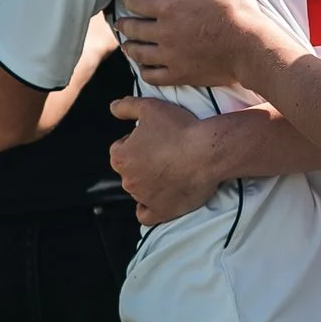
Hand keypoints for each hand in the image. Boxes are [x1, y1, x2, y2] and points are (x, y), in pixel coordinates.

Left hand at [109, 93, 239, 227]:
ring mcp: (143, 198)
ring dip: (149, 181)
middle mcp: (127, 180)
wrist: (208, 152)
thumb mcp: (150, 107)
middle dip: (142, 162)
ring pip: (139, 190)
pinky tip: (156, 200)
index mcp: (120, 156)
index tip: (154, 137)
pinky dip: (148, 208)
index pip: (120, 148)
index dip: (136, 140)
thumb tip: (112, 107)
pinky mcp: (161, 211)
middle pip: (130, 170)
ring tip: (172, 169)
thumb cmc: (180, 128)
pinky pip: (146, 215)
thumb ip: (126, 106)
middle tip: (165, 152)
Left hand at [114, 0, 291, 90]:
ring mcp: (170, 57)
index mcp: (169, 9)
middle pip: (133, 28)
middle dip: (124, 23)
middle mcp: (164, 34)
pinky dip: (144, 71)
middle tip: (121, 22)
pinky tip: (144, 67)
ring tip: (127, 44)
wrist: (251, 46)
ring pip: (138, 53)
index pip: (136, 3)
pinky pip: (152, 76)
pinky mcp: (179, 75)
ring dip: (129, 47)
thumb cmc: (235, 10)